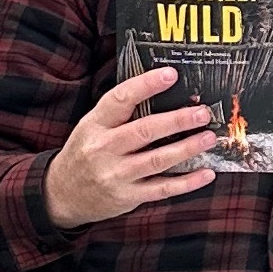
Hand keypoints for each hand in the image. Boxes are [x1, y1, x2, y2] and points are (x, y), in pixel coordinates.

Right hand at [44, 67, 216, 228]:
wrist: (62, 194)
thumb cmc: (88, 150)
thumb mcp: (93, 126)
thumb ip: (122, 112)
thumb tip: (166, 90)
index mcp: (95, 124)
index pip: (120, 100)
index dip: (146, 85)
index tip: (171, 74)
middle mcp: (103, 149)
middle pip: (144, 131)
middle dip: (177, 121)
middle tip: (202, 112)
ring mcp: (115, 175)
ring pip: (157, 160)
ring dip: (187, 148)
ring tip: (209, 137)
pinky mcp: (127, 197)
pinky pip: (162, 189)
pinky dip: (187, 182)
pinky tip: (207, 172)